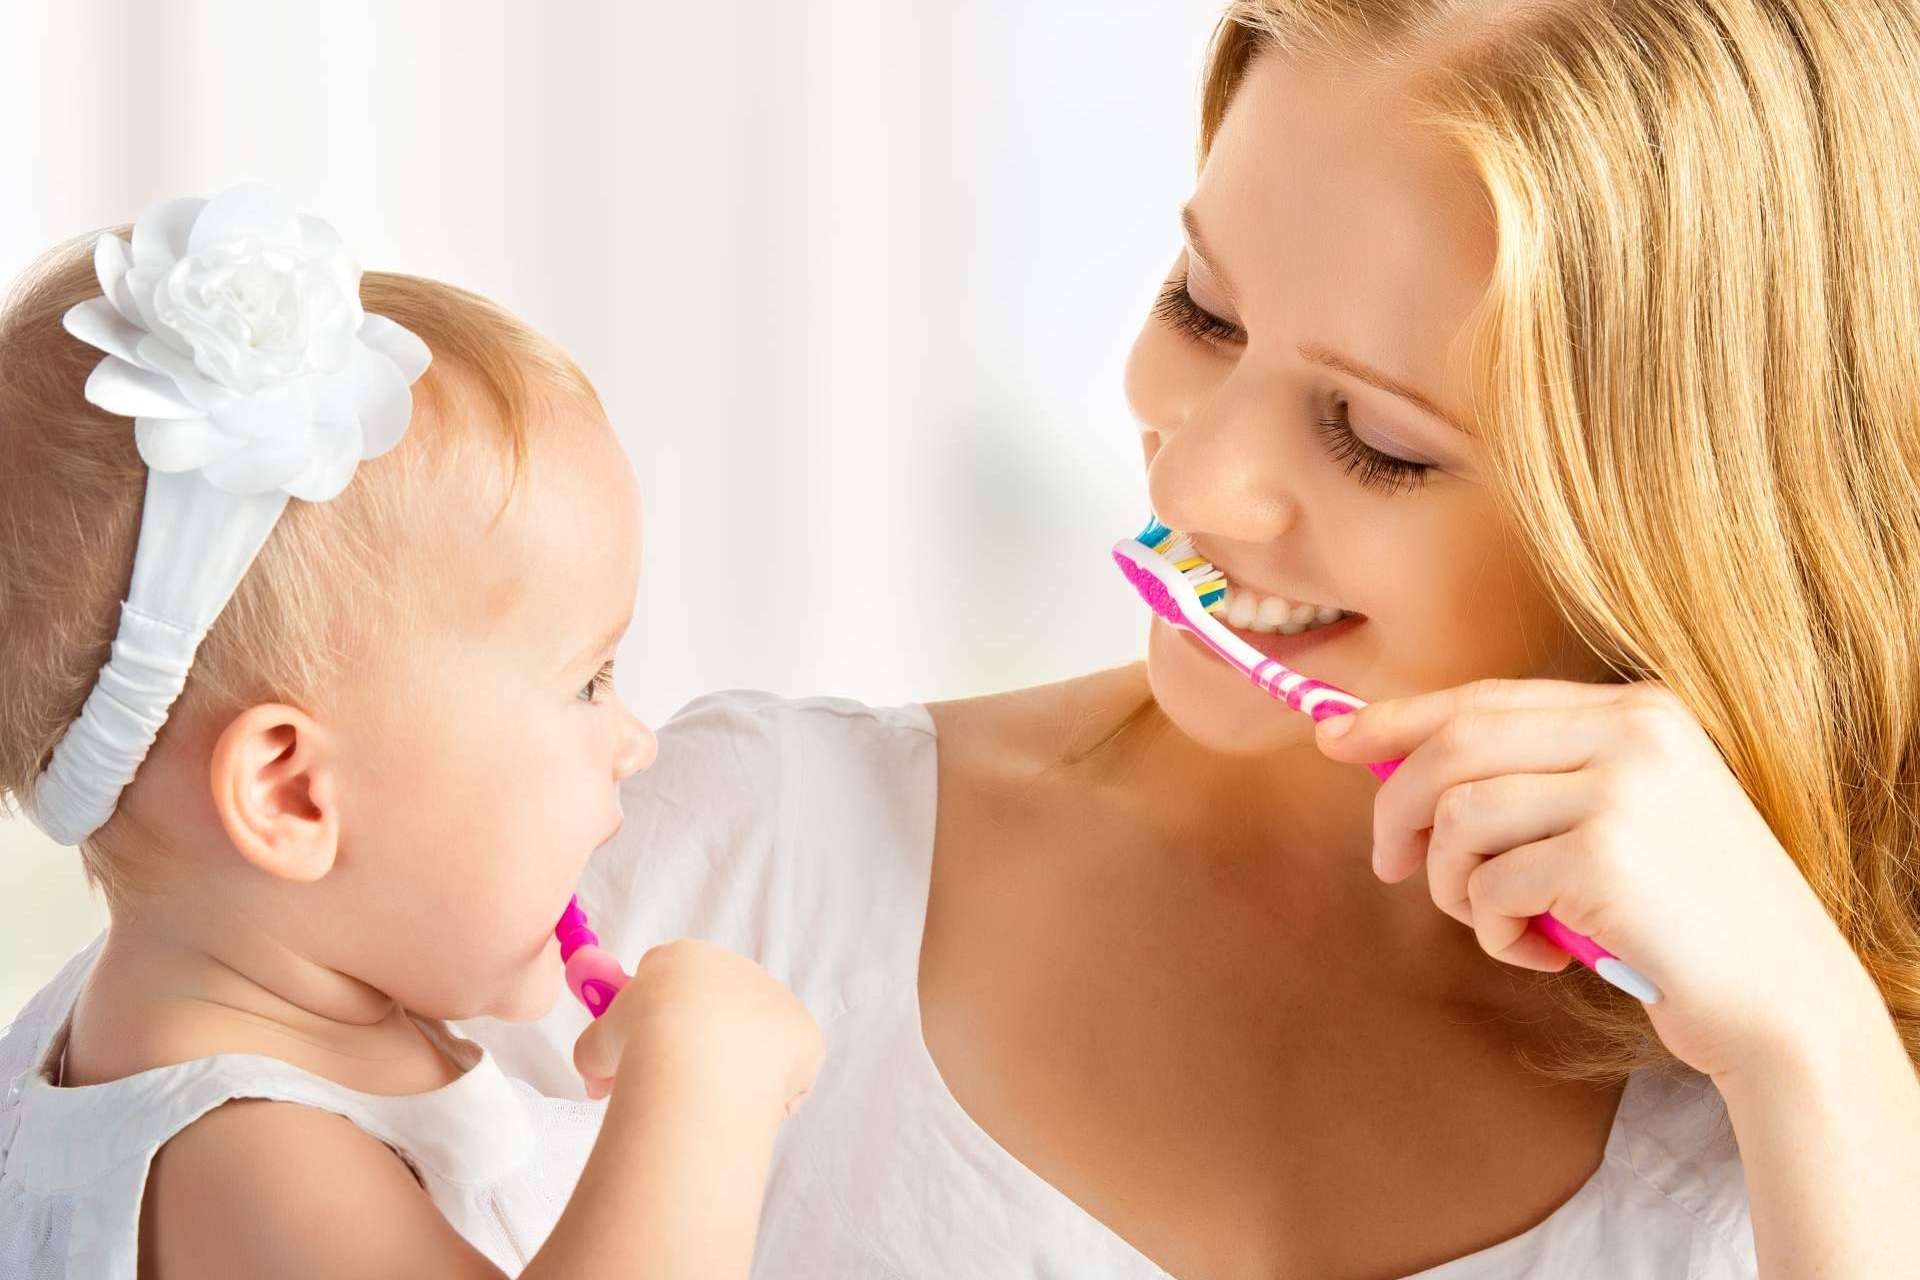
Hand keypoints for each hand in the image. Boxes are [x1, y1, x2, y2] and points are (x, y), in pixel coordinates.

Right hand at [572, 938, 824, 1114]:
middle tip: (674, 1089)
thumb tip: (600, 1078)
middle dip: (698, 1047)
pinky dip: (768, 1097)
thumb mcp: (596, 1046)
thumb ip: (596, 1053)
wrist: (696, 1060)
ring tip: (709, 1103)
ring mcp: (777, 999)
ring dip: (734, 1071)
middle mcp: (737, 969)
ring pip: (753, 1043)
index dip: (654, 1020)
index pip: (671, 981)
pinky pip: (786, 1073)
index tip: (643, 1055)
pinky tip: (743, 1109)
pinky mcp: (805, 1034)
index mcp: (686, 958)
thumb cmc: (639, 1044)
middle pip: (717, 1011)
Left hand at [1312, 676, 1878, 1080]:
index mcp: (1638, 711)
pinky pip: (1489, 886)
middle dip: (1396, 806)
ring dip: (1452, 884)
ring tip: (1496, 921)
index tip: (1334, 736)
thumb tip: (1384, 756)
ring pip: (1458, 817)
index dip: (1397, 718)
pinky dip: (1494, 931)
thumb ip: (1529, 779)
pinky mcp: (1605, 857)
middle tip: (1389, 864)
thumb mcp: (1616, 818)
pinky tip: (1540, 953)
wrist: (1781, 999)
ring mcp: (1622, 791)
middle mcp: (1633, 734)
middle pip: (1454, 746)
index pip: (1485, 699)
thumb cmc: (1680, 916)